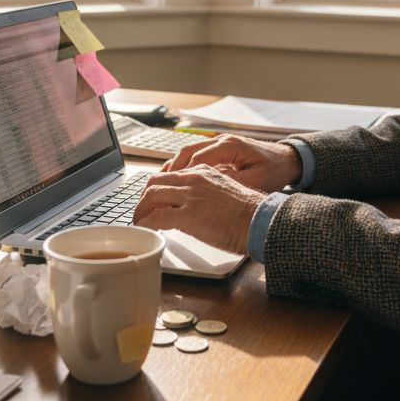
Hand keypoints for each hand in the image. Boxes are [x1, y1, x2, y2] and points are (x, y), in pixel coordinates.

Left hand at [132, 165, 265, 254]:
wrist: (260, 220)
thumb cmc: (248, 213)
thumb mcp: (224, 192)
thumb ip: (205, 192)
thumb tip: (193, 205)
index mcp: (203, 171)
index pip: (170, 174)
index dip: (157, 188)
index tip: (153, 200)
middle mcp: (194, 178)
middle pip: (155, 181)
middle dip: (143, 198)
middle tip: (141, 211)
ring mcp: (190, 195)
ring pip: (151, 196)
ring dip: (141, 210)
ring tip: (140, 221)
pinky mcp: (188, 215)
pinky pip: (156, 217)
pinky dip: (146, 223)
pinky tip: (146, 229)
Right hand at [163, 134, 301, 193]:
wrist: (288, 160)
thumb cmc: (275, 170)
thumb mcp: (256, 180)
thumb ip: (232, 183)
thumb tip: (209, 189)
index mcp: (229, 145)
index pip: (197, 157)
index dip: (181, 175)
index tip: (170, 190)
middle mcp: (221, 141)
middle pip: (186, 152)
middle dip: (170, 171)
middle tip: (155, 190)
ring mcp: (218, 144)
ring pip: (187, 153)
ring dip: (172, 169)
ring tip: (158, 187)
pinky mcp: (218, 152)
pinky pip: (194, 157)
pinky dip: (182, 168)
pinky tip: (174, 182)